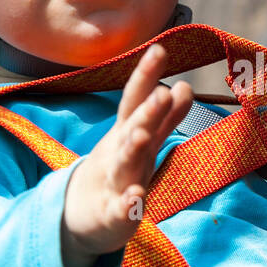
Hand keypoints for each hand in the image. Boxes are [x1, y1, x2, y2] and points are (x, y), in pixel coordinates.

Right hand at [62, 43, 193, 257]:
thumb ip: (165, 116)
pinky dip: (128, 205)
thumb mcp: (141, 142)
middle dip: (146, 112)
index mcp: (127, 134)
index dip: (146, 76)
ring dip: (132, 149)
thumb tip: (184, 86)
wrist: (81, 217)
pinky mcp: (113, 217)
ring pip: (124, 165)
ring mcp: (114, 184)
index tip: (159, 49)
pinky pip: (121, 211)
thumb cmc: (118, 172)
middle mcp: (120, 154)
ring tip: (141, 135)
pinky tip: (135, 198)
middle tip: (161, 92)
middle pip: (132, 128)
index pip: (136, 101)